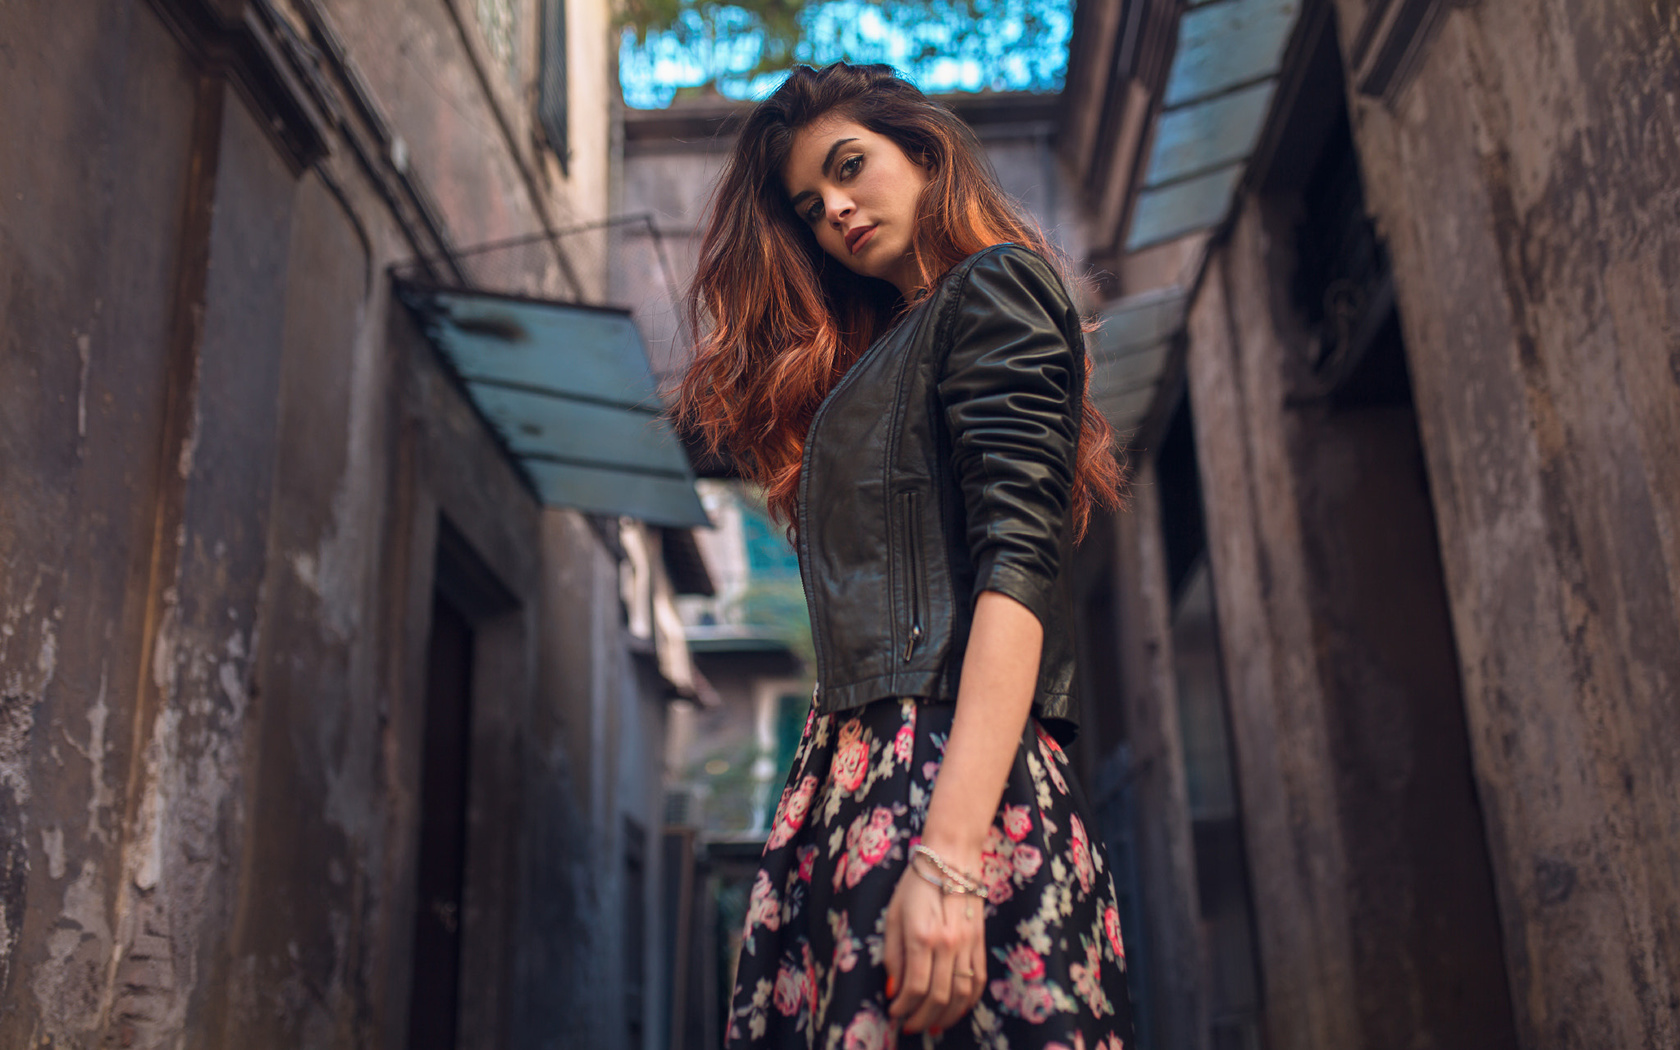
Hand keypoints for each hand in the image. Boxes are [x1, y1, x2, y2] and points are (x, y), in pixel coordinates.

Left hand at [883, 853, 986, 1035]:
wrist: (951, 857)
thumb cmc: (916, 883)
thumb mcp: (893, 915)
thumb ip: (893, 956)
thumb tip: (894, 990)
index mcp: (921, 937)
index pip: (914, 987)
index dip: (903, 1008)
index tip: (894, 1013)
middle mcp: (947, 944)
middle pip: (938, 997)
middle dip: (922, 1018)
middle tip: (910, 1025)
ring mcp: (968, 944)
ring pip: (962, 994)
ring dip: (946, 1016)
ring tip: (932, 1024)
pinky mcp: (980, 942)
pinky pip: (979, 980)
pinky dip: (968, 1001)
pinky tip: (956, 1009)